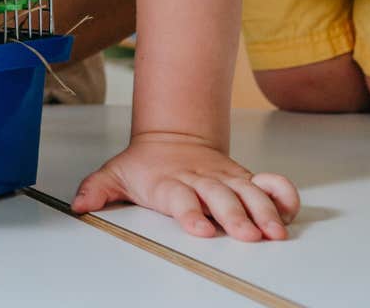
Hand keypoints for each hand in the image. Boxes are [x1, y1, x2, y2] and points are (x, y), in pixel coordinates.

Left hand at [73, 133, 298, 240]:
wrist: (171, 135)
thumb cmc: (146, 164)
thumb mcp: (115, 173)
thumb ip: (97, 189)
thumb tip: (78, 204)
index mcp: (170, 182)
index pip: (181, 197)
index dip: (190, 212)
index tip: (199, 228)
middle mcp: (201, 180)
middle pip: (221, 197)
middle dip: (235, 216)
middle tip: (248, 235)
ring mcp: (225, 178)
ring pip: (250, 192)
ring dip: (264, 211)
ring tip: (275, 231)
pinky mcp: (245, 178)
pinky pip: (270, 184)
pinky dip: (284, 194)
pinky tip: (290, 210)